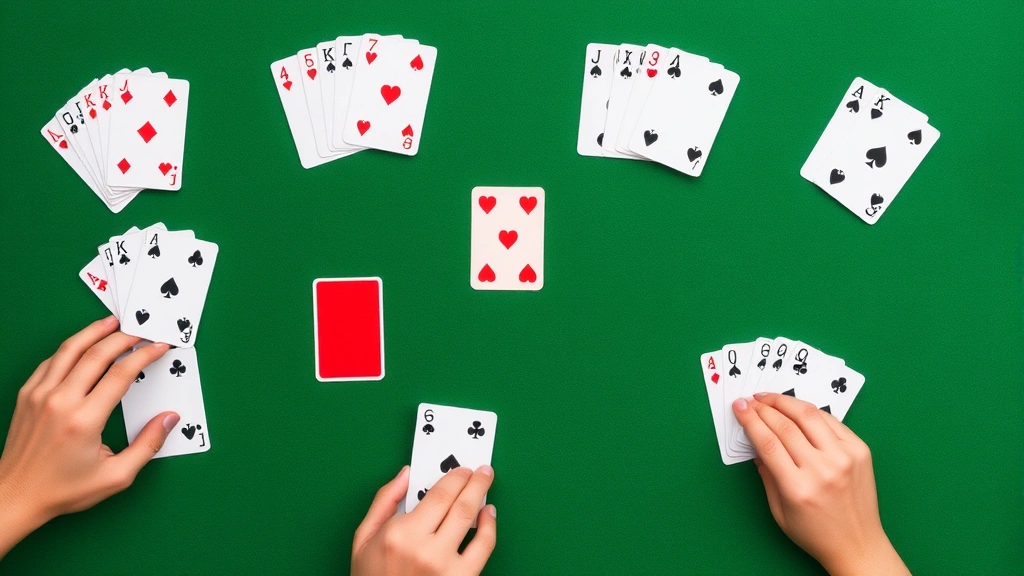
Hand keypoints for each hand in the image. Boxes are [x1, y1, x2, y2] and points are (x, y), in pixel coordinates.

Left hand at [0, 316, 178, 556]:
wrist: (14, 496)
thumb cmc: (63, 490)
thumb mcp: (116, 476)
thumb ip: (148, 445)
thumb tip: (170, 418)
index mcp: (84, 420)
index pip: (120, 374)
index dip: (144, 356)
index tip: (159, 347)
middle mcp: (60, 401)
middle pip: (96, 354)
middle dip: (123, 337)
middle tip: (141, 330)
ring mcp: (39, 395)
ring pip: (70, 349)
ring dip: (94, 332)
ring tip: (112, 322)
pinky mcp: (26, 395)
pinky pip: (51, 361)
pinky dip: (70, 347)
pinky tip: (83, 344)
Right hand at [351, 465, 496, 575]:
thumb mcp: (364, 540)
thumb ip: (384, 502)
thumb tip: (405, 474)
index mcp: (399, 535)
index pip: (438, 495)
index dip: (454, 478)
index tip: (461, 470)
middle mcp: (424, 549)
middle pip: (458, 504)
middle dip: (474, 482)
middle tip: (482, 471)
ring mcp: (445, 567)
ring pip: (471, 521)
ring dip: (482, 497)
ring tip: (486, 486)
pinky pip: (484, 548)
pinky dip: (490, 528)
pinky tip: (489, 515)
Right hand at [732, 393, 908, 575]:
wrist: (859, 545)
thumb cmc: (816, 534)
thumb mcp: (779, 511)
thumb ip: (766, 475)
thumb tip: (756, 443)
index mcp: (798, 488)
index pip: (768, 443)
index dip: (750, 420)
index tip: (739, 408)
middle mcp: (823, 469)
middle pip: (786, 425)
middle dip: (763, 408)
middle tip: (750, 400)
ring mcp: (845, 458)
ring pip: (810, 415)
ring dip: (785, 401)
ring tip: (770, 397)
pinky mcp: (860, 451)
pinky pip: (832, 421)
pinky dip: (811, 411)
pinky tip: (797, 408)